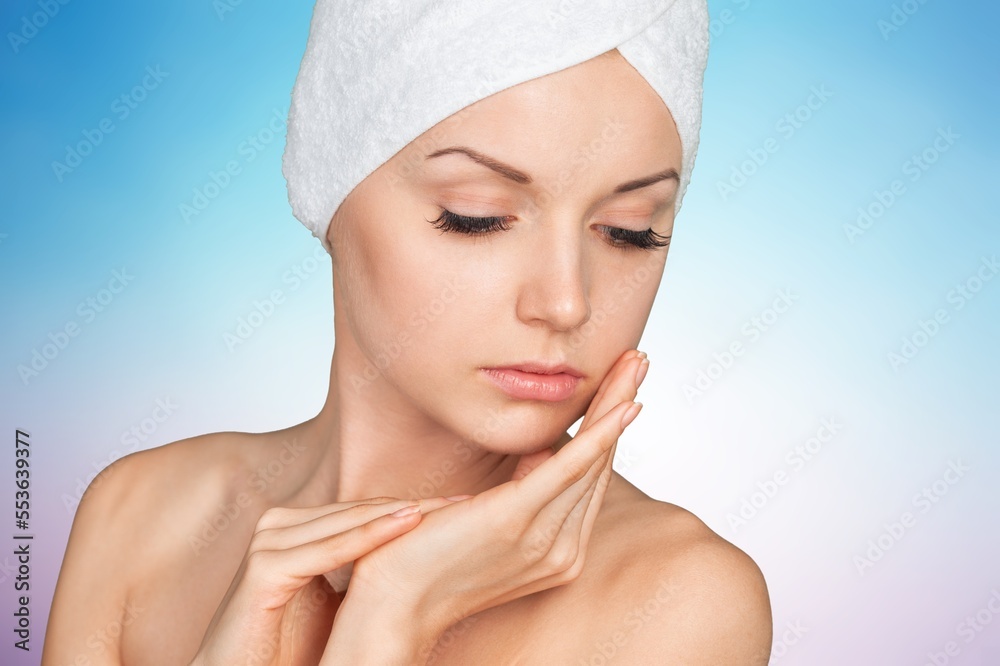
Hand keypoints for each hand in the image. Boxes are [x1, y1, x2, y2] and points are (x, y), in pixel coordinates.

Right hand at [189, 495, 457, 664]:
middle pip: (360, 509)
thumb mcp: (336, 600)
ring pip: (348, 522)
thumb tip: (415, 557)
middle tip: (466, 502)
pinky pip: (328, 549)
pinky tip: (409, 523)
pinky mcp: (265, 570)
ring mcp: (268, 543)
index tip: (461, 507)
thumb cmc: (287, 648)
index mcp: (296, 528)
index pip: (364, 509)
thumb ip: (362, 571)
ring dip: (401, 513)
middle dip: (417, 505)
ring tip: (448, 509)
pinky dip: (370, 537)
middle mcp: (279, 525)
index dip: (413, 506)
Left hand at [339, 349, 648, 655]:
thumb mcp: (486, 518)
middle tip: (639, 359)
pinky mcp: (514, 521)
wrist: (388, 603)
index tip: (622, 384)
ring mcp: (542, 539)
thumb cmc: (425, 559)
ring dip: (615, 404)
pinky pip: (568, 470)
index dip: (608, 426)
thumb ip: (521, 490)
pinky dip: (597, 435)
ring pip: (590, 458)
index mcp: (556, 550)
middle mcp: (561, 550)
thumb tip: (539, 453)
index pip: (590, 475)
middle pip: (599, 462)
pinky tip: (619, 407)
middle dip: (621, 404)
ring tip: (634, 362)